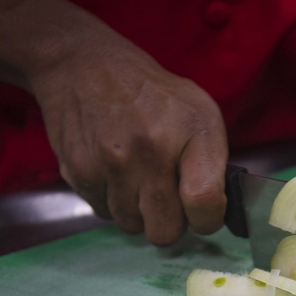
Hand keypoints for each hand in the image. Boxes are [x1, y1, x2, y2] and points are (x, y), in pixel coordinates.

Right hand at [31, 40, 227, 245]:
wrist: (84, 65)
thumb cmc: (152, 93)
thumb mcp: (199, 111)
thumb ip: (214, 162)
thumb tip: (216, 211)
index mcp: (191, 132)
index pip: (204, 203)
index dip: (206, 219)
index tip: (202, 213)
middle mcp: (150, 149)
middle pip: (165, 231)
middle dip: (169, 222)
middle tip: (166, 196)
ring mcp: (111, 163)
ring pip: (131, 226)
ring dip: (136, 210)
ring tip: (136, 175)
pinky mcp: (79, 171)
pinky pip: (102, 212)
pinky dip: (110, 199)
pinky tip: (113, 170)